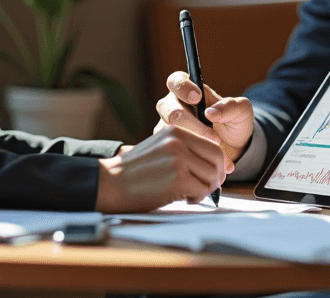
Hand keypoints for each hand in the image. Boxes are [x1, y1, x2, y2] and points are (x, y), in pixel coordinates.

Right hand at [94, 124, 227, 212]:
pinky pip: (202, 191)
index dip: (218, 164)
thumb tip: (214, 163)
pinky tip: (184, 198)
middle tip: (208, 188)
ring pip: (212, 177)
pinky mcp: (177, 178)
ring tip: (190, 193)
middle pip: (217, 160)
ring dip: (205, 190)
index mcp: (176, 130)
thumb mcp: (160, 147)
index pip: (213, 145)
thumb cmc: (135, 170)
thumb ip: (184, 149)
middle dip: (217, 177)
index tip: (215, 175)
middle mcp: (179, 141)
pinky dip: (197, 198)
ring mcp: (178, 159)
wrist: (111, 182)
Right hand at [155, 71, 253, 166]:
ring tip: (217, 151)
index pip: (176, 81)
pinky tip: (209, 161)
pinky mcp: (170, 146)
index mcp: (189, 91)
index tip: (197, 98)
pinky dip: (191, 156)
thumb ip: (229, 106)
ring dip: (193, 142)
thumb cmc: (235, 123)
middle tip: (212, 135)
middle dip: (188, 121)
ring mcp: (168, 127)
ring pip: (168, 131)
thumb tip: (210, 113)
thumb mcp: (241, 111)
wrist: (235, 149)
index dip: (182, 87)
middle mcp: (174, 106)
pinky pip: (172, 150)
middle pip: (167, 108)